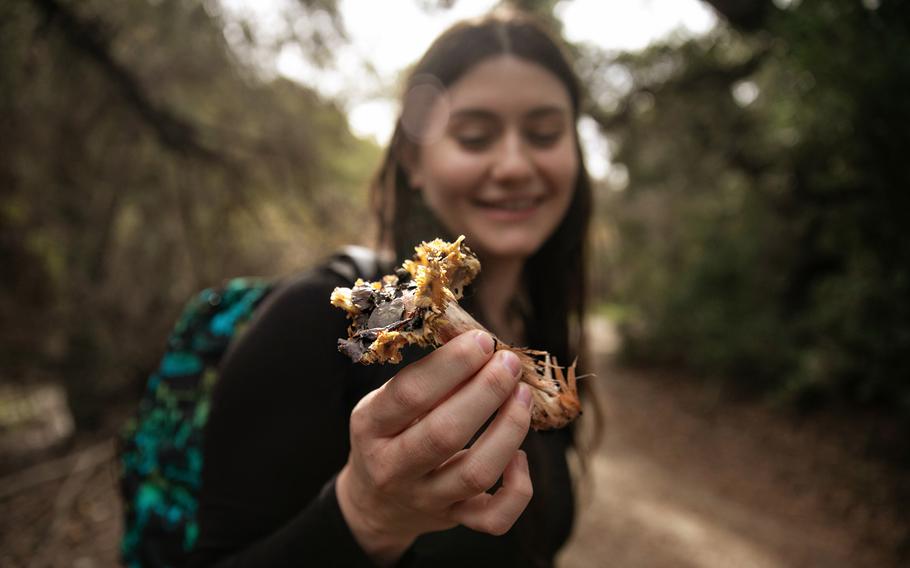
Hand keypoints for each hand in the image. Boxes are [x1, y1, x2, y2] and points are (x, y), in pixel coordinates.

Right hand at [336, 330, 533, 565]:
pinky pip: (495, 518)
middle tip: (509, 363)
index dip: (451, 364)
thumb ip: (424, 379)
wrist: (374, 504)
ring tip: (523, 395)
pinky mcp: (455, 519)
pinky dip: (517, 488)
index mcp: (370, 427)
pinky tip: (519, 456)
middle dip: (486, 392)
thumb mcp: (384, 404)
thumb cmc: (387, 436)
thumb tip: (478, 343)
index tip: (481, 341)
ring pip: (475, 474)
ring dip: (508, 430)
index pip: (410, 393)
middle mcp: (393, 468)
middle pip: (444, 434)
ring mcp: (426, 499)